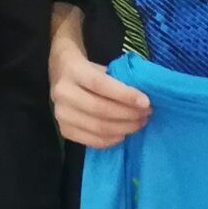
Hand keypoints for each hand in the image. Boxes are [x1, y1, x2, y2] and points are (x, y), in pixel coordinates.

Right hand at [50, 28, 148, 148]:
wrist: (61, 73)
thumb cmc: (88, 69)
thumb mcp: (101, 67)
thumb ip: (118, 80)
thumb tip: (143, 99)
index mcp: (73, 71)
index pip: (101, 85)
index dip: (125, 95)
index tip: (146, 102)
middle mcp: (63, 93)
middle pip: (100, 109)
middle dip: (129, 114)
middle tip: (146, 113)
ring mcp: (60, 114)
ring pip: (98, 128)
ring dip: (124, 128)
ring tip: (139, 123)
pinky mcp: (63, 130)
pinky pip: (91, 141)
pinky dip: (111, 140)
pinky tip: (123, 134)